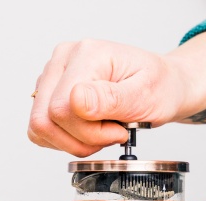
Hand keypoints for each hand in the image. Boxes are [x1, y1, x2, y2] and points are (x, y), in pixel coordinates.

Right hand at [28, 39, 205, 156]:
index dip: (90, 132)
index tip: (119, 130)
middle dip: (82, 139)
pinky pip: (43, 128)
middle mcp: (63, 59)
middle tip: (112, 133)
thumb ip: (111, 98)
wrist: (164, 84)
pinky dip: (66, 139)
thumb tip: (76, 101)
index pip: (62, 108)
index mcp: (87, 54)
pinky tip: (90, 130)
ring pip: (41, 127)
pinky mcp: (51, 91)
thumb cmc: (159, 86)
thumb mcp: (146, 94)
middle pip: (46, 119)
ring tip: (103, 130)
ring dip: (74, 141)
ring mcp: (54, 74)